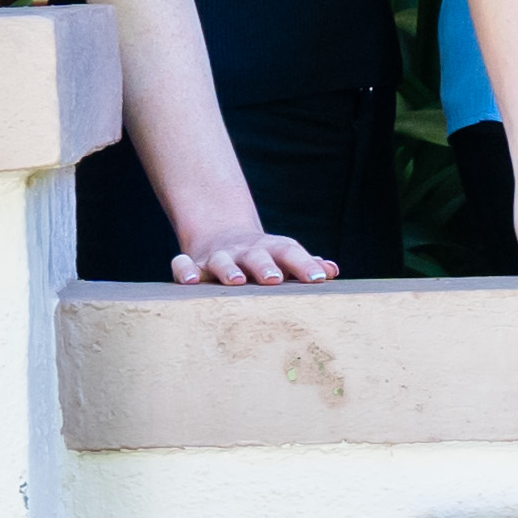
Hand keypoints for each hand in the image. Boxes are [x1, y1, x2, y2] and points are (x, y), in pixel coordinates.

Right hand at [164, 223, 351, 285]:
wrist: (222, 235)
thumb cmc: (263, 256)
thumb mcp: (284, 256)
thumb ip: (307, 265)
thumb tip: (333, 270)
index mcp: (272, 250)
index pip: (291, 254)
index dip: (305, 265)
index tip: (318, 279)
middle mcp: (246, 252)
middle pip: (257, 256)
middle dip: (265, 267)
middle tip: (274, 279)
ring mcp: (219, 257)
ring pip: (222, 261)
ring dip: (229, 270)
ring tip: (236, 281)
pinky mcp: (194, 264)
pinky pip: (184, 265)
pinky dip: (185, 271)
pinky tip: (191, 282)